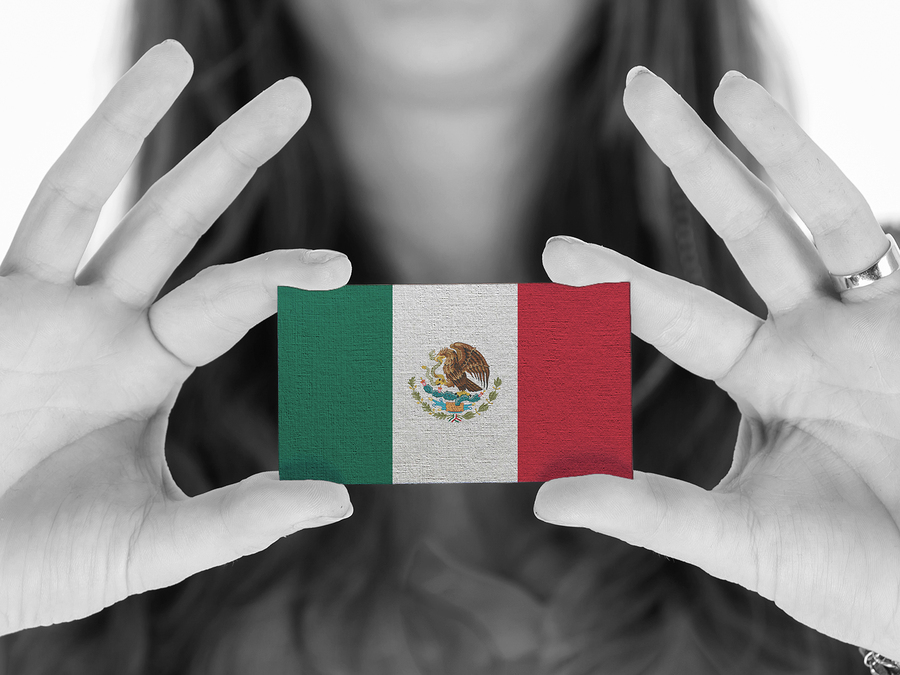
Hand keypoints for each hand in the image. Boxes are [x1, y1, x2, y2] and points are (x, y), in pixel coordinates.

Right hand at [0, 40, 352, 634]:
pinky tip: (95, 126)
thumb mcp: (148, 546)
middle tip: (296, 97)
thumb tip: (342, 496)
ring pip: (86, 194)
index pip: (227, 302)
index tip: (340, 268)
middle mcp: (98, 323)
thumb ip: (239, 521)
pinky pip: (17, 224)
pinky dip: (54, 175)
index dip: (278, 278)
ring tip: (176, 54)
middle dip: (231, 157)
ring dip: (126, 122)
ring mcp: (31, 306)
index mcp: (145, 368)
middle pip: (174, 220)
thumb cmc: (34, 562)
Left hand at [536, 67, 899, 658]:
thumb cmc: (857, 573)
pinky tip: (805, 142)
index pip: (676, 312)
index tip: (553, 251)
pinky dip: (851, 190)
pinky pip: (887, 235)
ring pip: (820, 210)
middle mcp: (812, 335)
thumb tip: (544, 499)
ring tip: (725, 83)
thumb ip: (649, 514)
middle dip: (694, 160)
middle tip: (636, 90)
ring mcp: (875, 318)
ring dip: (777, 145)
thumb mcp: (742, 541)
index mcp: (764, 379)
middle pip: (742, 227)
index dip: (619, 281)